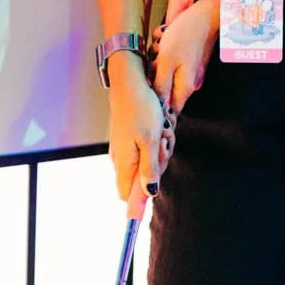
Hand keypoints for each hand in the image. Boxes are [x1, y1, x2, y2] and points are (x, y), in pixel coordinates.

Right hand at [107, 53, 170, 220]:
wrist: (130, 83)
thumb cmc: (140, 109)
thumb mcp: (150, 140)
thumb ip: (149, 169)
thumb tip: (149, 194)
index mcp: (124, 163)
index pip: (128, 196)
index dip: (140, 201)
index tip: (151, 195)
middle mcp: (121, 159)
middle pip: (144, 179)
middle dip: (159, 164)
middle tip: (163, 142)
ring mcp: (125, 148)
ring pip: (149, 162)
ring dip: (161, 148)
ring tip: (162, 128)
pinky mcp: (131, 138)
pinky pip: (148, 148)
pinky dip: (157, 139)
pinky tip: (159, 124)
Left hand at [151, 0, 220, 114]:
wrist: (207, 14)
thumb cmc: (187, 35)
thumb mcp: (167, 61)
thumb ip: (161, 86)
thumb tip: (156, 106)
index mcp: (185, 87)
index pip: (170, 111)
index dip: (156, 108)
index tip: (147, 93)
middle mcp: (190, 84)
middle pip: (164, 91)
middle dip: (154, 76)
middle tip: (154, 59)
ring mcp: (191, 72)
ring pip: (165, 75)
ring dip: (158, 62)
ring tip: (160, 46)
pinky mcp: (190, 61)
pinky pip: (171, 64)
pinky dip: (164, 54)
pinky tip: (165, 41)